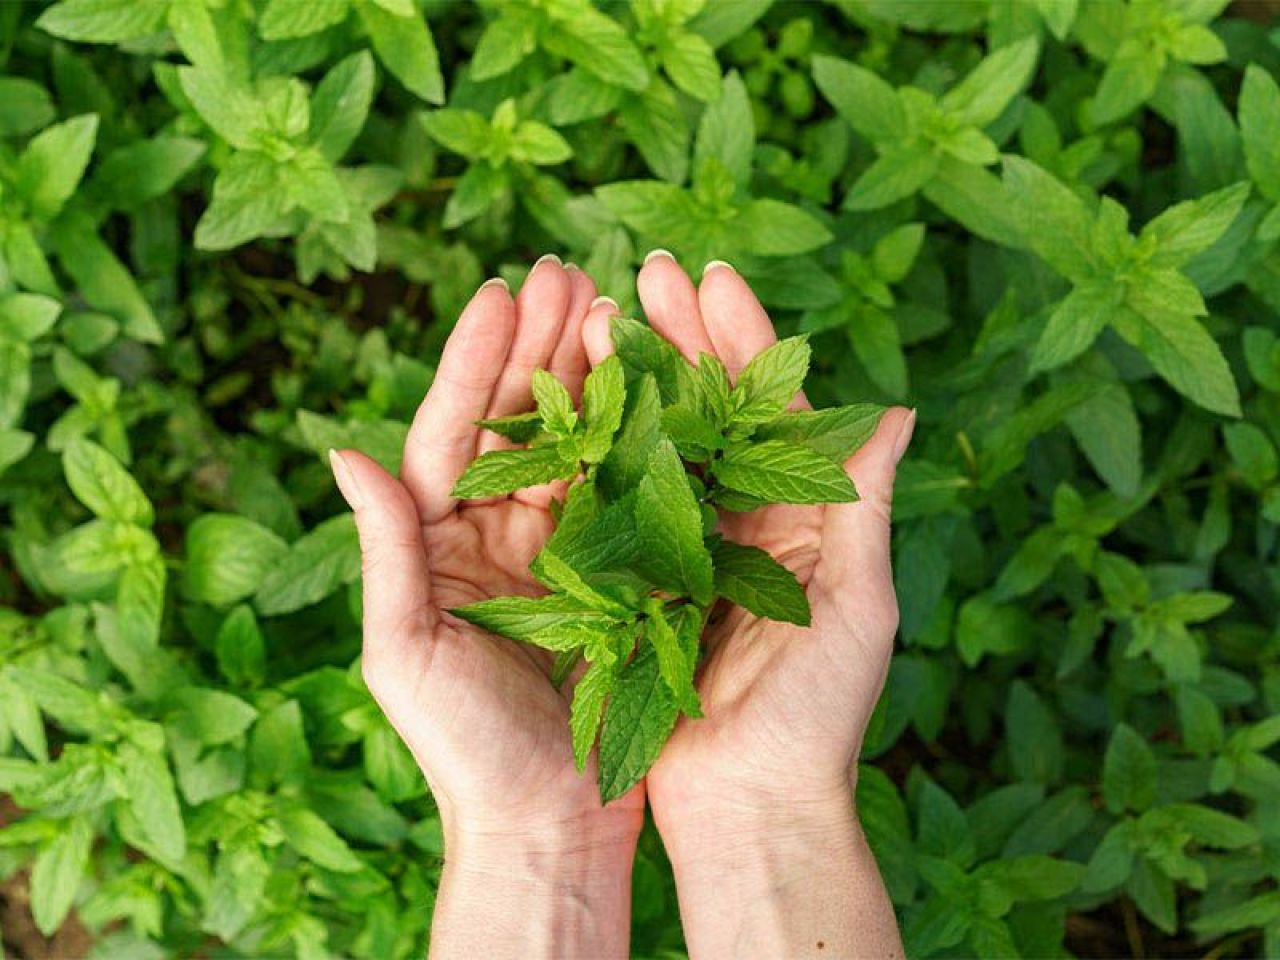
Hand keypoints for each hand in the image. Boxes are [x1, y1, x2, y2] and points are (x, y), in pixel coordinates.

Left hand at [330, 257, 639, 957]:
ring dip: (591, 374)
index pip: (452, 432)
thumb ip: (385, 550)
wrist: (547, 823)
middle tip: (568, 269)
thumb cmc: (463, 750)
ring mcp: (559, 549)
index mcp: (439, 543)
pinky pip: (623, 492)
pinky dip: (637, 436)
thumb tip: (342, 451)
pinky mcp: (615, 574)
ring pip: (575, 443)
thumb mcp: (406, 651)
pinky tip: (655, 384)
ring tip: (612, 303)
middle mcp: (496, 534)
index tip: (501, 291)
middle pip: (518, 421)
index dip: (475, 361)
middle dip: (540, 344)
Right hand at [581, 252, 912, 957]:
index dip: (744, 338)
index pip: (775, 407)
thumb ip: (863, 506)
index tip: (710, 276)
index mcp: (805, 515)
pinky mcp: (641, 580)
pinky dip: (602, 449)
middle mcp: (747, 519)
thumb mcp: (858, 607)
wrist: (749, 804)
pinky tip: (575, 398)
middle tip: (647, 269)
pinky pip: (621, 501)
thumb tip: (896, 409)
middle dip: (683, 335)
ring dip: (638, 377)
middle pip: (714, 408)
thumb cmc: (818, 716)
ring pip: (661, 442)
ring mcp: (690, 546)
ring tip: (603, 310)